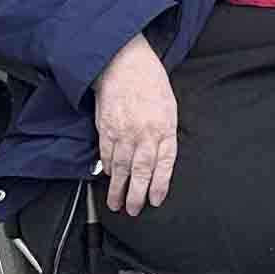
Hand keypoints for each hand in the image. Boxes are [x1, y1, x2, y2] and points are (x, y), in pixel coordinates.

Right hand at [93, 36, 179, 213]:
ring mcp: (123, 132)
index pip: (164, 164)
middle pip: (141, 171)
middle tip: (133, 210)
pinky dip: (106, 169)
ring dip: (117, 188)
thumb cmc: (150, 83)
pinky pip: (106, 154)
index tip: (155, 200)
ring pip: (120, 167)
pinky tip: (106, 179)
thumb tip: (162, 157)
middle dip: (137, 194)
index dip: (160, 185)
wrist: (124, 63)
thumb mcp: (169, 107)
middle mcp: (144, 133)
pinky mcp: (105, 128)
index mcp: (164, 127)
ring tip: (116, 204)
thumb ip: (165, 133)